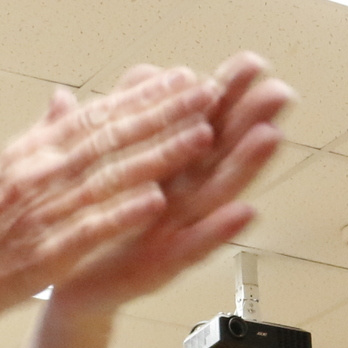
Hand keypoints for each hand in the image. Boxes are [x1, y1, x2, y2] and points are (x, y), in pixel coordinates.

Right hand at [0, 66, 229, 334]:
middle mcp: (36, 174)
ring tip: (200, 136)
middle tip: (209, 92)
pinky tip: (155, 200)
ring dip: (157, 155)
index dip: (142, 97)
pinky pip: (87, 229)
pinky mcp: (42, 255)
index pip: (95, 116)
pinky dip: (121, 213)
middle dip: (164, 113)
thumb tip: (63, 102)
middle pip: (110, 137)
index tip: (181, 78)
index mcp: (28, 154)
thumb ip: (39, 139)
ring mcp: (40, 213)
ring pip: (108, 177)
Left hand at [49, 54, 292, 313]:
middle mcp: (181, 195)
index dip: (227, 93)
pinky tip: (246, 213)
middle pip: (221, 152)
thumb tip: (144, 71)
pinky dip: (220, 230)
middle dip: (251, 121)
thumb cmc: (96, 220)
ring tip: (271, 137)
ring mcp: (177, 230)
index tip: (252, 64)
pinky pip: (195, 246)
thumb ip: (126, 115)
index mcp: (168, 165)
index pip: (202, 120)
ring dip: (246, 166)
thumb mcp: (107, 159)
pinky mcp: (163, 266)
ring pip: (216, 193)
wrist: (68, 282)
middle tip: (280, 92)